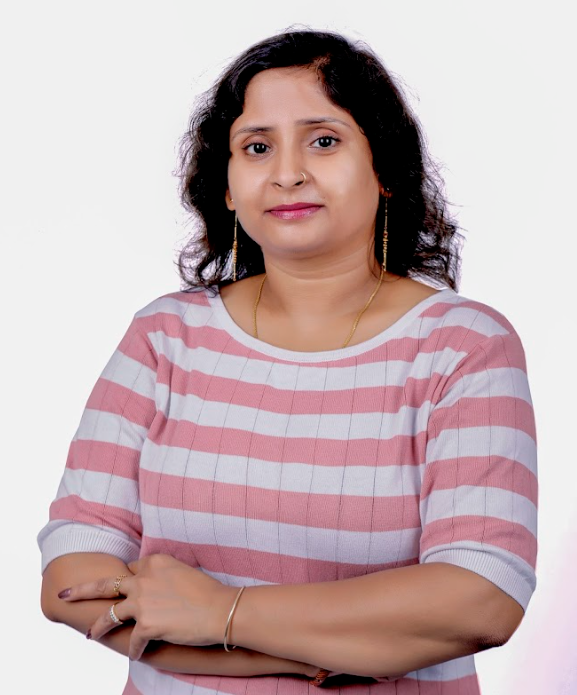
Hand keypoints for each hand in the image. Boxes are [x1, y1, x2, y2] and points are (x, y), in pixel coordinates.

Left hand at [59, 554, 237, 659]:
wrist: (221, 610)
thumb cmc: (208, 592)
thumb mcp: (184, 571)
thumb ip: (163, 576)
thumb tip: (153, 588)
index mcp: (154, 562)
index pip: (132, 570)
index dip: (131, 581)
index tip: (129, 588)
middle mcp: (144, 579)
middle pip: (106, 584)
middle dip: (82, 590)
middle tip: (66, 594)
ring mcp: (142, 602)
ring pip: (110, 614)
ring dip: (98, 627)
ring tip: (91, 635)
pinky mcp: (146, 625)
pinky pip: (133, 640)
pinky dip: (136, 649)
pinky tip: (138, 654)